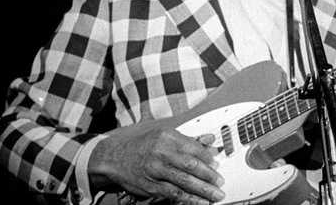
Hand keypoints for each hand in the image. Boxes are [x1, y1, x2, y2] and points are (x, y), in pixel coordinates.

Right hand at [89, 129, 224, 204]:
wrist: (115, 159)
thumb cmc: (142, 147)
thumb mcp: (165, 136)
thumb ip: (188, 140)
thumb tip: (210, 140)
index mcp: (167, 137)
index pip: (194, 148)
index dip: (208, 158)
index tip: (217, 164)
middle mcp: (161, 153)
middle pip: (191, 165)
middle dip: (209, 175)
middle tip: (220, 182)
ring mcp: (156, 170)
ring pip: (184, 180)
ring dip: (203, 189)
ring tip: (216, 194)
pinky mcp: (151, 186)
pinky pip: (174, 193)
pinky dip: (189, 199)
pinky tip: (200, 202)